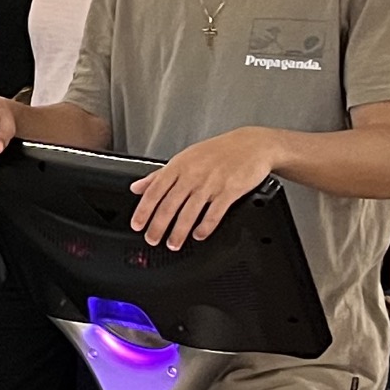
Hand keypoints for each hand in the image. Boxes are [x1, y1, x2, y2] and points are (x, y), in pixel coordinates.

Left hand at [128, 125, 285, 249]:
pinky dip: (205, 227)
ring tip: (172, 244)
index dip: (144, 210)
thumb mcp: (185, 158)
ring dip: (179, 232)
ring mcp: (211, 184)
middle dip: (158, 226)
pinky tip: (199, 235)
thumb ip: (159, 175)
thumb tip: (137, 187)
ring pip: (190, 212)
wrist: (252, 145)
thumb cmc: (218, 151)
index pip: (155, 191)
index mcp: (179, 166)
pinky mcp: (230, 191)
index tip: (137, 225)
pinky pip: (214, 213)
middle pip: (170, 204)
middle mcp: (193, 175)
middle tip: (151, 239)